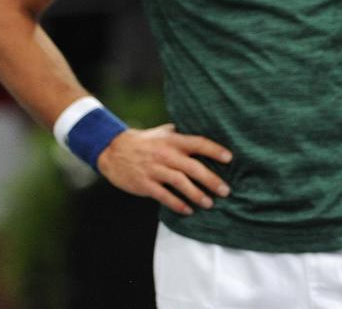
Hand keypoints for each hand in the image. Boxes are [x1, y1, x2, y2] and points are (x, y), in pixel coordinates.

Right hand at [97, 123, 232, 214]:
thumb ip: (182, 134)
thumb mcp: (163, 132)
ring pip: (180, 183)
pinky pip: (163, 196)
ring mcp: (154, 169)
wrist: (112, 150)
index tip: (229, 158)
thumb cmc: (144, 141)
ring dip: (197, 195)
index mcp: (173, 141)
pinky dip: (177, 204)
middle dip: (211, 180)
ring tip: (210, 203)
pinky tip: (188, 210)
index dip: (214, 150)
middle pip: (193, 167)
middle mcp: (165, 154)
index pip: (198, 143)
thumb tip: (205, 131)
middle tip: (226, 191)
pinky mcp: (144, 184)